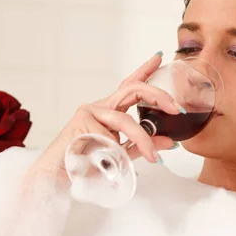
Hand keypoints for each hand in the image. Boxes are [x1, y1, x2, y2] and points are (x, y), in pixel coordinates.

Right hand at [35, 52, 180, 182]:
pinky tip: (108, 161)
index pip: (130, 86)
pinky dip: (115, 151)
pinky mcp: (82, 121)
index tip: (159, 57)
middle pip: (132, 89)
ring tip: (152, 156)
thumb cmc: (85, 165)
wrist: (58, 178)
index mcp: (109, 112)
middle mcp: (100, 107)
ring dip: (142, 139)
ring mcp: (90, 112)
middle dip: (158, 95)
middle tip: (177, 108)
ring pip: (125, 119)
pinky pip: (109, 137)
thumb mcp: (122, 154)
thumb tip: (170, 141)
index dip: (145, 70)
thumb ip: (143, 145)